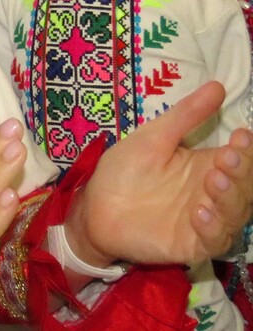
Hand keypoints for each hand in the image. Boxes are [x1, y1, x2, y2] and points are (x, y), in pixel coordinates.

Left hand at [66, 81, 252, 267]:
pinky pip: (214, 241)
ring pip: (235, 214)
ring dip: (229, 197)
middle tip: (228, 156)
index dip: (246, 150)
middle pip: (244, 186)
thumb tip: (218, 86)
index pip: (240, 158)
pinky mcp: (192, 245)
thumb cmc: (125, 170)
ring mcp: (206, 221)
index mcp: (208, 166)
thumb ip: (185, 116)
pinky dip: (212, 227)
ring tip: (215, 179)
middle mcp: (214, 194)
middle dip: (242, 172)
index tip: (241, 135)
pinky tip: (199, 212)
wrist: (94, 206)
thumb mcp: (153, 137)